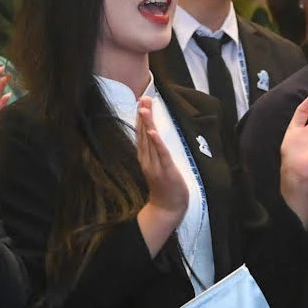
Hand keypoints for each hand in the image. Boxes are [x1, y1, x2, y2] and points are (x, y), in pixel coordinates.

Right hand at [134, 96, 189, 222]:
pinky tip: (153, 131)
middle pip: (143, 134)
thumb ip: (154, 152)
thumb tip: (154, 135)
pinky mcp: (166, 171)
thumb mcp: (157, 167)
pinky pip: (161, 154)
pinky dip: (157, 142)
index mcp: (145, 158)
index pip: (141, 134)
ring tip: (145, 109)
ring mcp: (156, 166)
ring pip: (150, 141)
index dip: (140, 118)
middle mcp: (147, 160)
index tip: (141, 102)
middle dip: (143, 116)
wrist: (167, 209)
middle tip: (142, 98)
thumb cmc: (164, 187)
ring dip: (147, 124)